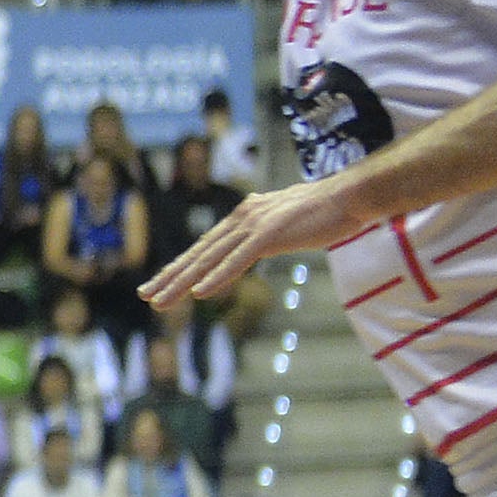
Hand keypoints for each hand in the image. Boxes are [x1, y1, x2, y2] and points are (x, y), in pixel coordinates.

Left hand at [142, 174, 357, 303]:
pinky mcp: (271, 233)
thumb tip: (254, 244)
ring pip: (210, 259)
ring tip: (161, 301)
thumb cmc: (324, 212)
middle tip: (145, 296)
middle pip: (199, 254)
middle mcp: (241, 218)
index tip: (158, 284)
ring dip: (183, 283)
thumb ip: (265, 234)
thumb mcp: (285, 224)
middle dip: (170, 277)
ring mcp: (254, 225)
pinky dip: (217, 277)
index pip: (204, 247)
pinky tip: (200, 292)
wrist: (351, 195)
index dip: (179, 267)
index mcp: (243, 216)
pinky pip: (238, 260)